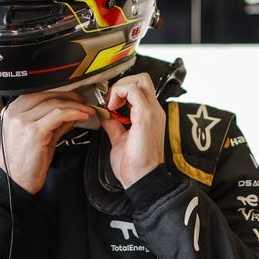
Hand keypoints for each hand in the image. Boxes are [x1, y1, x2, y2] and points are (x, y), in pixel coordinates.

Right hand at [0, 91, 92, 192]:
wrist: (16, 182)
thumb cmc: (25, 162)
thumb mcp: (40, 136)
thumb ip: (55, 122)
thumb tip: (72, 112)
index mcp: (13, 111)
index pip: (39, 91)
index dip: (60, 91)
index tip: (74, 95)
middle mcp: (15, 113)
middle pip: (47, 93)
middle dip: (70, 95)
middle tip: (84, 100)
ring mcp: (23, 121)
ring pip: (55, 102)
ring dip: (75, 105)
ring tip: (87, 110)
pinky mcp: (34, 131)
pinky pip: (59, 114)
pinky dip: (74, 112)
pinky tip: (83, 116)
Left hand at [100, 73, 164, 188]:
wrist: (141, 180)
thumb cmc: (135, 166)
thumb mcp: (120, 139)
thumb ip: (114, 124)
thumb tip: (104, 115)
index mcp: (150, 116)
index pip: (140, 88)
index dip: (122, 90)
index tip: (109, 104)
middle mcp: (154, 111)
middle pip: (142, 78)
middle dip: (122, 84)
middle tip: (110, 100)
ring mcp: (152, 112)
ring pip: (139, 80)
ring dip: (120, 88)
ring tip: (111, 105)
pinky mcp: (145, 116)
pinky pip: (133, 90)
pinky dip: (119, 94)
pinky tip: (112, 109)